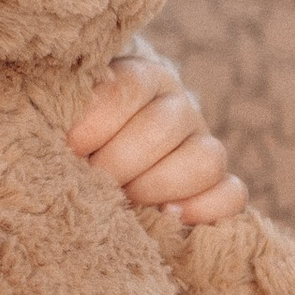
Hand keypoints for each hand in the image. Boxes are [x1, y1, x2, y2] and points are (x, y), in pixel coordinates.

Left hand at [69, 45, 247, 225]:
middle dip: (119, 163)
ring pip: (206, 160)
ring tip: (124, 200)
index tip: (70, 147)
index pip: (127, 89)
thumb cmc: (73, 133)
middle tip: (92, 180)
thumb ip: (62, 112)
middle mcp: (178, 106)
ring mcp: (203, 144)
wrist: (101, 152)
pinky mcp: (219, 184)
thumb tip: (63, 139)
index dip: (95, 123)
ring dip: (157, 186)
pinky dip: (203, 209)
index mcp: (141, 77)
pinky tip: (166, 216)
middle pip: (163, 128)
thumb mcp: (64, 113)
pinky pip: (231, 195)